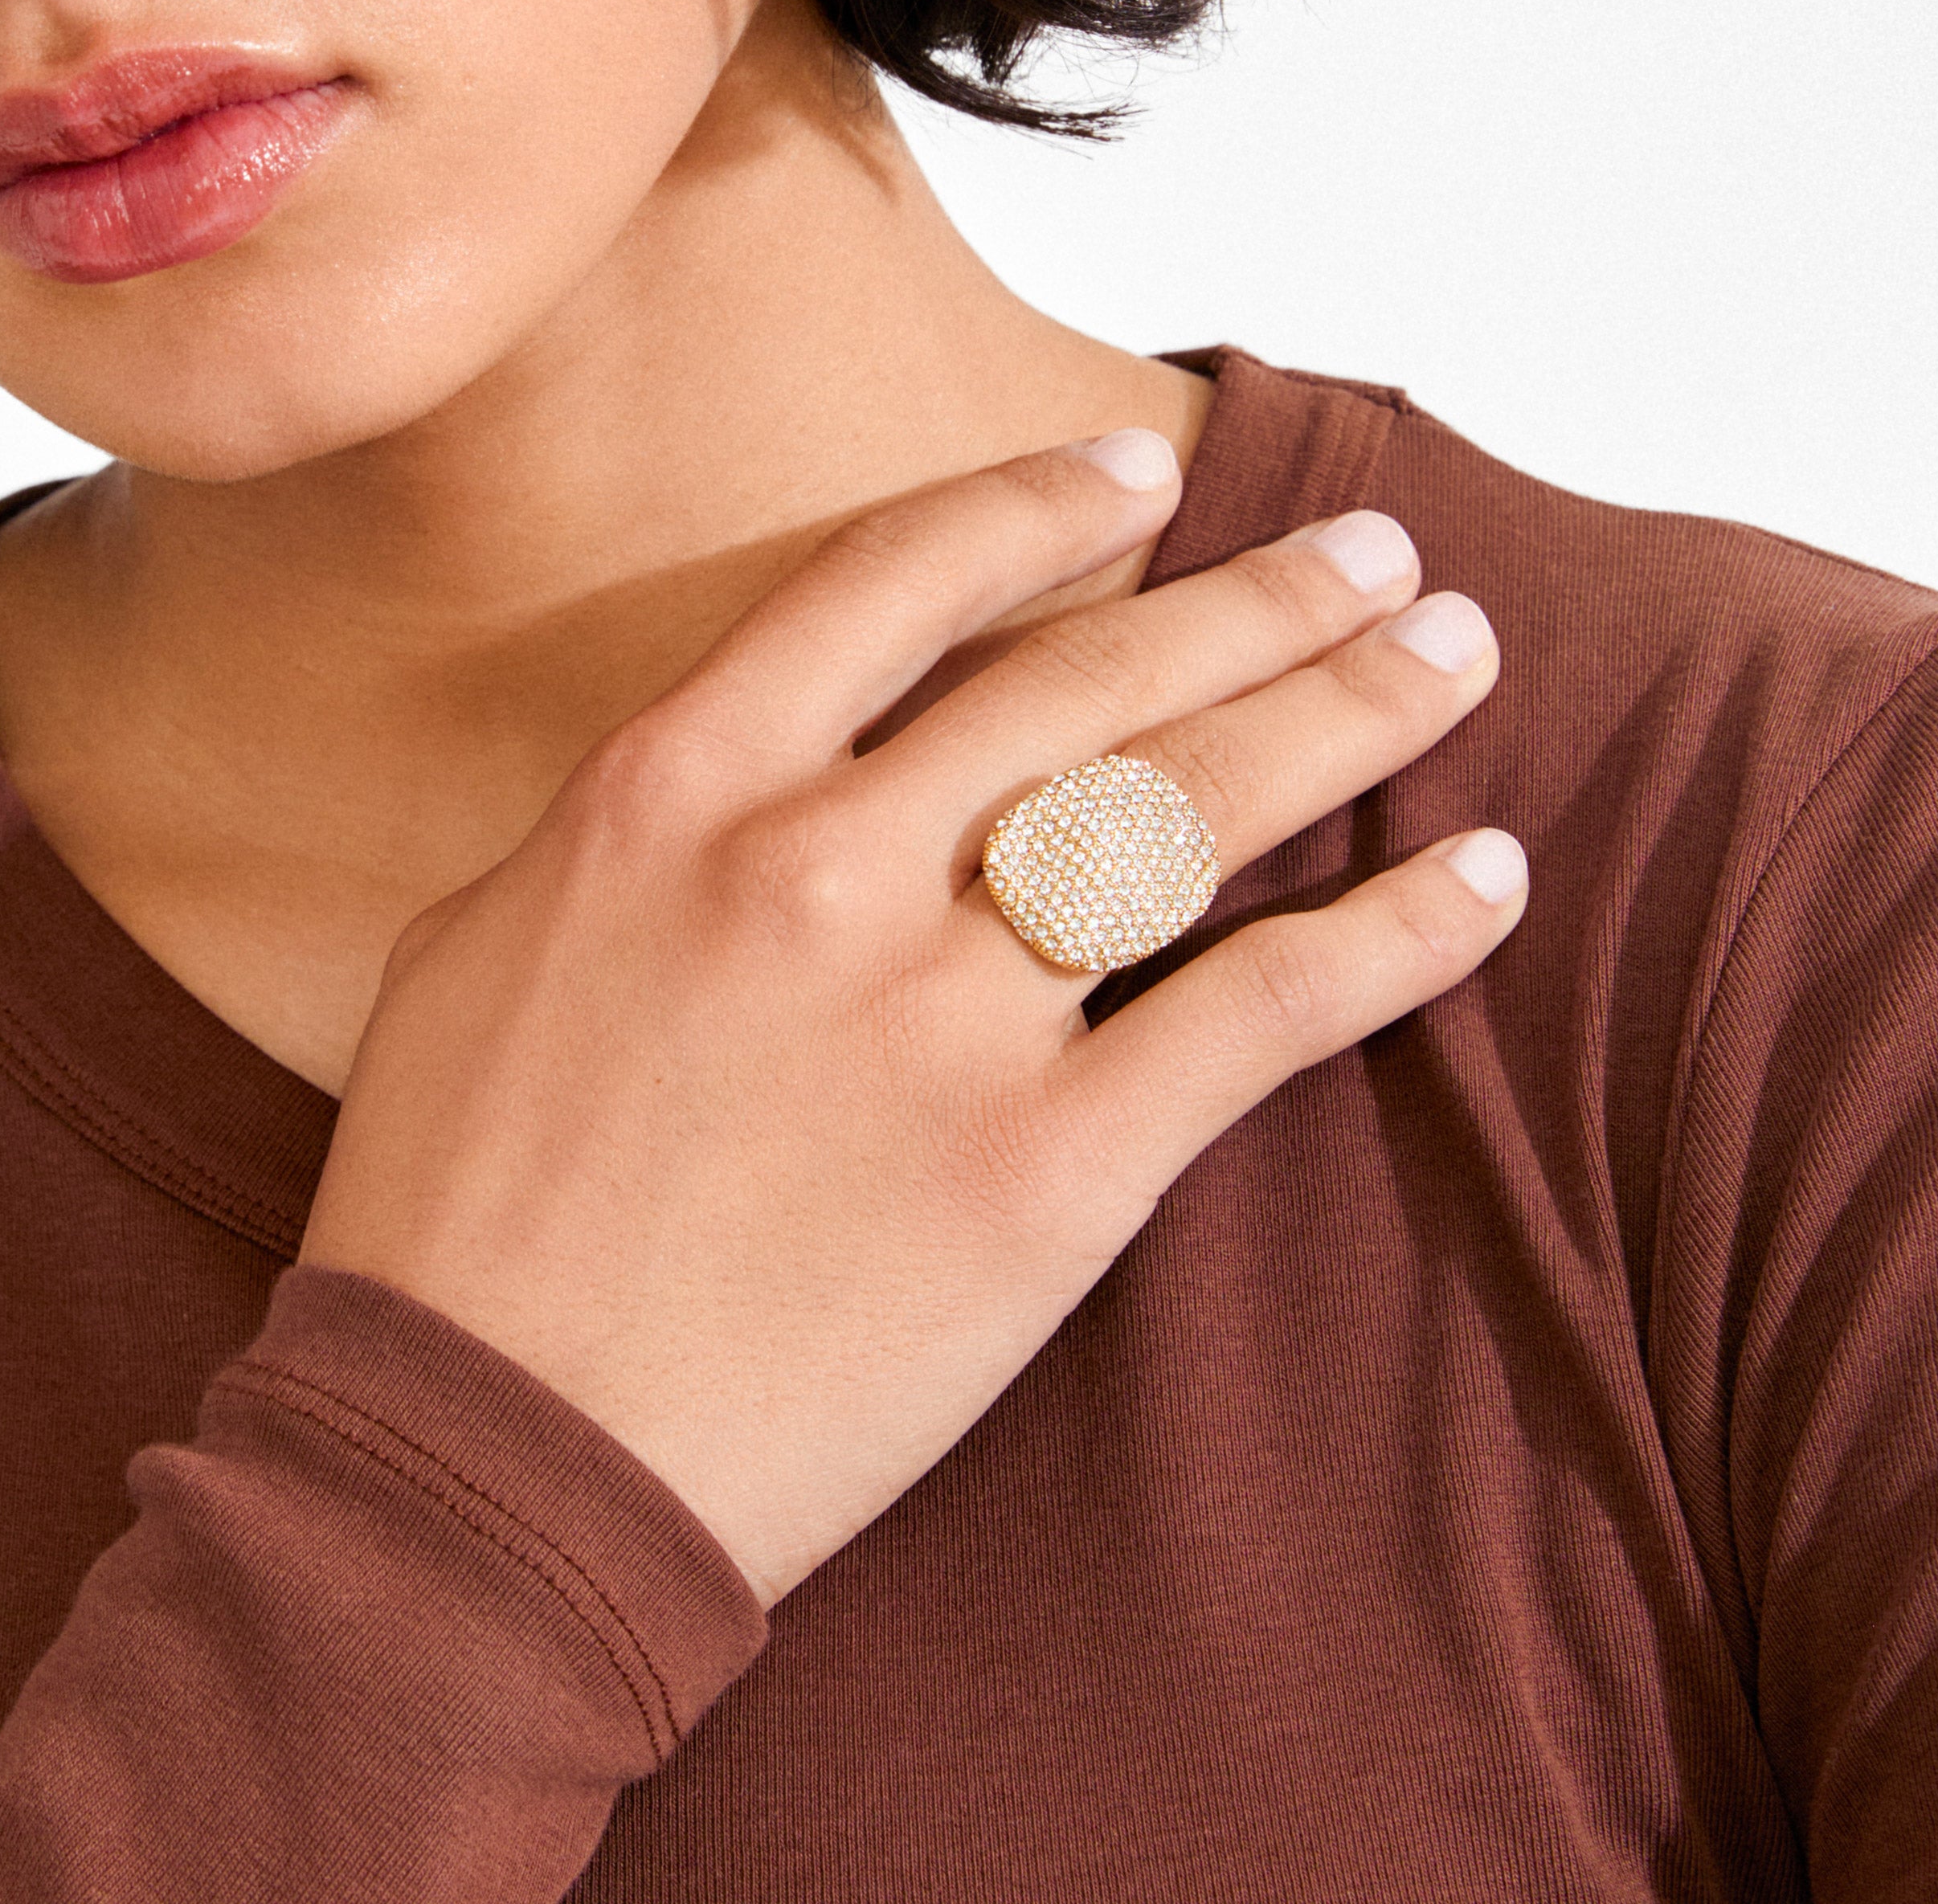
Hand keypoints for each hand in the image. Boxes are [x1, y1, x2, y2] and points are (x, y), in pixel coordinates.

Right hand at [298, 433, 1521, 1603]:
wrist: (483, 1464)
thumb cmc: (450, 1215)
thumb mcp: (475, 945)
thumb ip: (623, 830)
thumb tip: (717, 775)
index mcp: (675, 791)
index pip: (895, 580)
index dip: (1036, 506)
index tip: (1141, 473)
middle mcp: (817, 863)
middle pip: (1088, 678)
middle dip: (1255, 595)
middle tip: (1377, 551)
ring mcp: (937, 1017)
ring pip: (1192, 812)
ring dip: (1345, 712)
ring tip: (1451, 651)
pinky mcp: (1040, 1178)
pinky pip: (1256, 1018)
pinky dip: (1390, 940)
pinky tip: (1487, 881)